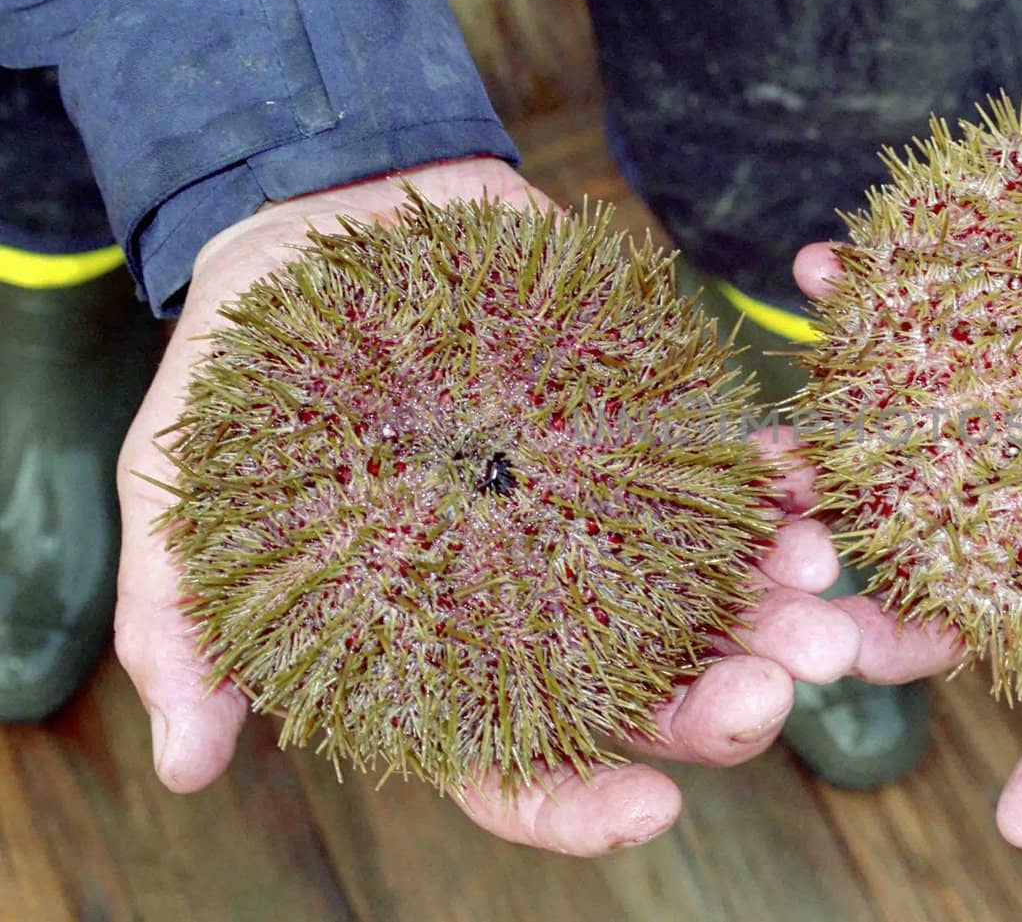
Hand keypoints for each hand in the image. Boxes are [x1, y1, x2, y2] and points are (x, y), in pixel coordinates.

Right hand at [114, 157, 857, 854]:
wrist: (316, 228)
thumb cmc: (248, 384)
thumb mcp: (190, 505)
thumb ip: (188, 631)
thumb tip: (185, 769)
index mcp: (452, 653)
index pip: (521, 767)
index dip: (581, 805)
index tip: (649, 808)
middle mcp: (546, 601)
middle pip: (650, 687)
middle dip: (726, 701)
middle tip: (781, 685)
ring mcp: (604, 514)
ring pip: (711, 588)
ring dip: (779, 598)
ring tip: (821, 584)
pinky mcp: (638, 425)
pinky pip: (722, 465)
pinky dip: (770, 478)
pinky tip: (805, 483)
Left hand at [789, 95, 1021, 849]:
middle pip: (971, 595)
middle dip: (886, 633)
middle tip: (819, 642)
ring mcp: (1007, 406)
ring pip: (903, 480)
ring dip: (828, 485)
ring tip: (779, 480)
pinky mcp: (972, 315)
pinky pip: (895, 322)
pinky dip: (853, 302)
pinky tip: (821, 272)